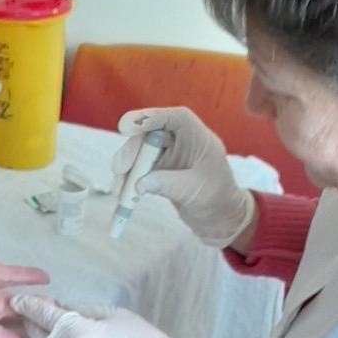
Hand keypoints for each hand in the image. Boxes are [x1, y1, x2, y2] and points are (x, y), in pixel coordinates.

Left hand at [11, 293, 205, 337]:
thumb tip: (61, 310)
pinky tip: (57, 336)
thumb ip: (82, 312)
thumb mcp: (113, 315)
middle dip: (29, 321)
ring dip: (40, 334)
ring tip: (40, 320)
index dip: (29, 305)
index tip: (18, 298)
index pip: (44, 316)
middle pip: (39, 336)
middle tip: (27, 308)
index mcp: (78, 333)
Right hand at [113, 106, 255, 247]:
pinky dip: (130, 180)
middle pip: (152, 136)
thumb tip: (140, 183)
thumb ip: (168, 184)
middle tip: (118, 168)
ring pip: (143, 153)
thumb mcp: (194, 191)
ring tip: (117, 188)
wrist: (219, 220)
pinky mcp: (161, 172)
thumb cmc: (217, 200)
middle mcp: (183, 143)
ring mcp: (171, 157)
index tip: (128, 126)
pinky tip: (121, 192)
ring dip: (128, 168)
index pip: (176, 118)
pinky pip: (141, 170)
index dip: (152, 117)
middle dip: (133, 150)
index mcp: (198, 139)